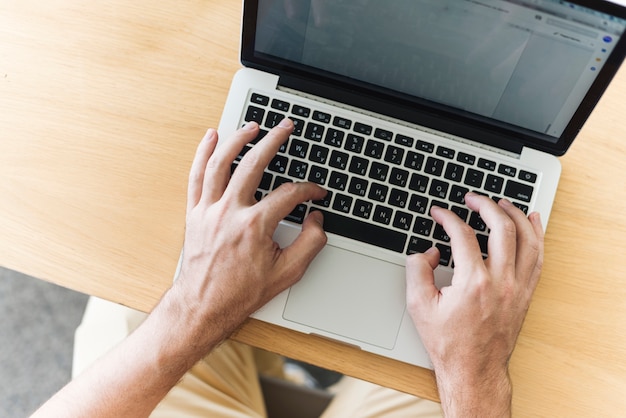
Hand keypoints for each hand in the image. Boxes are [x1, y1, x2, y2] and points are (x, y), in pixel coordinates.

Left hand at [176, 119, 326, 340]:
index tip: (316, 192)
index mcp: (254, 226)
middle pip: (254, 164)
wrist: (205, 305)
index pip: (289, 194)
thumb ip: (310, 243)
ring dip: (237, 139)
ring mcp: (209, 210)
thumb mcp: (288, 273)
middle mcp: (229, 212)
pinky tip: (211, 137)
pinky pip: (196, 176)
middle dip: (273, 142)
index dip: (309, 190)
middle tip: (285, 128)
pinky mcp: (195, 213)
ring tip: (252, 126)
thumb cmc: (241, 291)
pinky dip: (203, 154)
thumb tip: (316, 219)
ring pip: (221, 163)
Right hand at [406, 193, 543, 415]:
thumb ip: (417, 270)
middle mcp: (501, 281)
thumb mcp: (418, 306)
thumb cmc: (448, 342)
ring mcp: (518, 287)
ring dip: (515, 215)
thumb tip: (429, 251)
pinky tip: (532, 221)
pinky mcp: (526, 293)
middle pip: (501, 228)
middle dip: (486, 205)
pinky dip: (537, 235)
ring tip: (502, 202)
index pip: (463, 235)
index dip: (448, 218)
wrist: (474, 370)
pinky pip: (538, 256)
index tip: (439, 213)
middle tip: (472, 198)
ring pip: (527, 239)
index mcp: (473, 283)